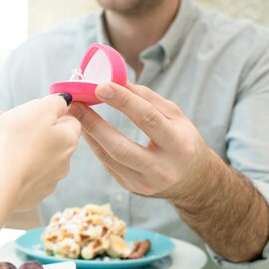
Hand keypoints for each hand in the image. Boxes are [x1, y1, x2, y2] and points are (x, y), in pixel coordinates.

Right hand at [0, 94, 82, 210]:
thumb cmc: (15, 143)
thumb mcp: (38, 109)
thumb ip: (55, 102)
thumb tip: (64, 102)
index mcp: (68, 140)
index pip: (68, 120)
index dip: (48, 111)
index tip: (29, 109)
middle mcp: (62, 162)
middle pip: (43, 135)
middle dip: (17, 124)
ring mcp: (45, 181)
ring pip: (27, 152)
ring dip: (7, 142)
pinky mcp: (29, 194)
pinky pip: (19, 171)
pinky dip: (6, 161)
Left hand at [78, 81, 212, 199]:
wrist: (193, 180)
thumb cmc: (182, 140)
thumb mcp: (175, 116)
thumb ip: (147, 98)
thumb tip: (117, 81)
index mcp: (178, 144)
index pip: (147, 119)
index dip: (123, 101)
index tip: (100, 86)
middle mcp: (162, 168)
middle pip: (122, 147)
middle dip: (95, 124)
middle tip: (75, 104)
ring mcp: (145, 183)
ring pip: (110, 158)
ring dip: (89, 134)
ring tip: (75, 115)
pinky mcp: (131, 187)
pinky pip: (108, 165)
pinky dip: (95, 146)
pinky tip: (84, 131)